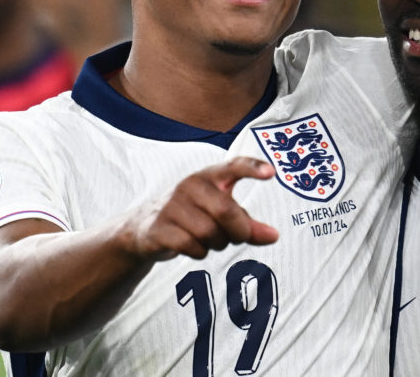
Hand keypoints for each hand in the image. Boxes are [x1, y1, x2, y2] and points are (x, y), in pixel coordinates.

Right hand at [129, 157, 278, 260]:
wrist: (145, 228)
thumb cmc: (194, 217)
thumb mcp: (222, 215)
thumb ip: (249, 225)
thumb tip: (274, 236)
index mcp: (209, 176)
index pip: (233, 166)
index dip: (252, 168)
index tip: (271, 172)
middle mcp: (190, 185)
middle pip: (226, 211)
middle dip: (238, 231)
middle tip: (237, 238)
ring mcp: (172, 205)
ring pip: (209, 233)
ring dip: (217, 244)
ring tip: (211, 240)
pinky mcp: (159, 226)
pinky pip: (191, 245)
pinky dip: (199, 252)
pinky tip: (194, 247)